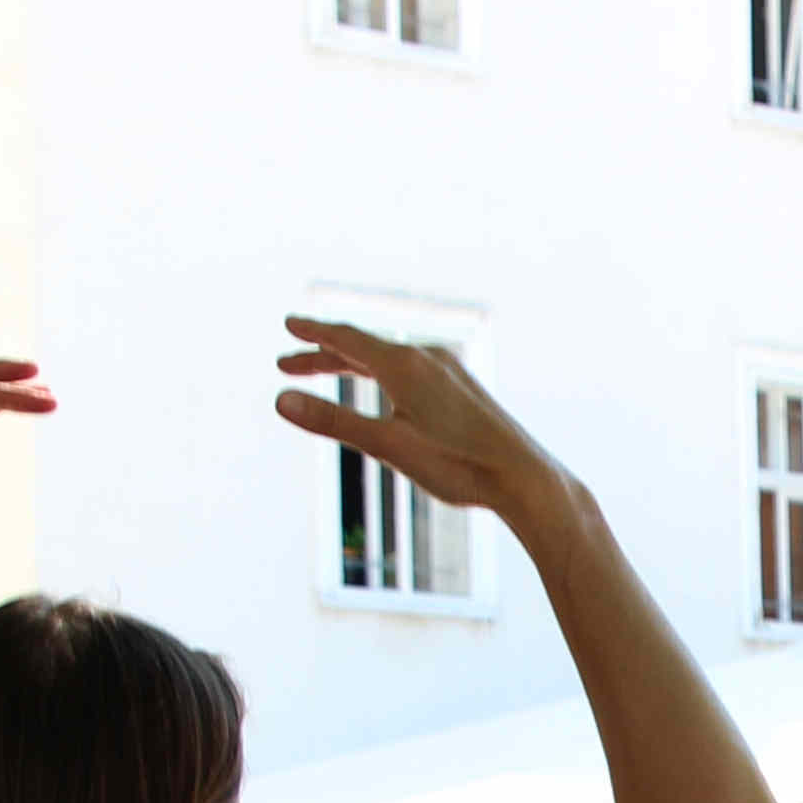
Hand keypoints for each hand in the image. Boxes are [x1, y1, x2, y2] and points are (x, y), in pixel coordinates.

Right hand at [271, 322, 583, 529]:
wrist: (523, 477)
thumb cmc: (456, 464)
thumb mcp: (386, 445)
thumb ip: (332, 421)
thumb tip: (280, 401)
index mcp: (404, 364)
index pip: (346, 339)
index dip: (313, 333)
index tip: (288, 324)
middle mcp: (427, 358)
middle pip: (364, 348)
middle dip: (324, 355)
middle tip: (287, 362)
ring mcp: (449, 372)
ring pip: (389, 359)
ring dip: (354, 363)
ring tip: (328, 369)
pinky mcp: (463, 390)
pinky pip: (412, 370)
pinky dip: (383, 372)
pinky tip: (386, 387)